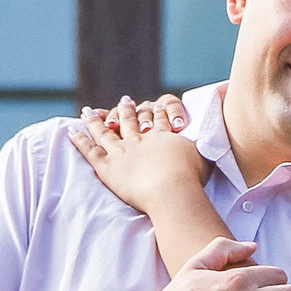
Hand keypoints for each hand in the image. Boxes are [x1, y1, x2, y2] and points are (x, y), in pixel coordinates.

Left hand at [67, 95, 208, 217]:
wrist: (172, 189)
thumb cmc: (192, 178)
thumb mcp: (205, 159)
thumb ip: (206, 150)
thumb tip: (219, 145)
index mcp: (163, 136)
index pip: (159, 119)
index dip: (156, 112)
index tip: (152, 105)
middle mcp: (140, 140)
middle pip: (131, 120)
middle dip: (127, 110)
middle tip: (124, 100)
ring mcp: (122, 151)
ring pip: (105, 131)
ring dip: (96, 120)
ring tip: (88, 111)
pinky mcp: (108, 166)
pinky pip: (90, 150)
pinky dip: (80, 139)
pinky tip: (71, 130)